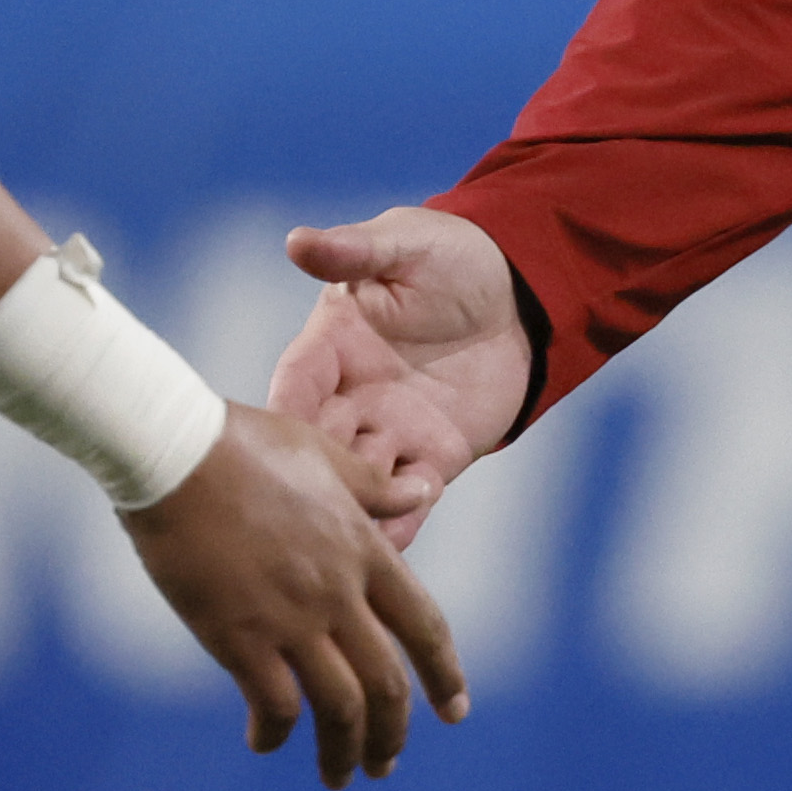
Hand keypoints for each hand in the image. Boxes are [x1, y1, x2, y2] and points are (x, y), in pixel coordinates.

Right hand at [118, 403, 466, 781]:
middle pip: (387, 684)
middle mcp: (338, 592)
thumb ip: (374, 487)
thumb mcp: (324, 457)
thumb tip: (425, 489)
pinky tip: (264, 741)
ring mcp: (292, 618)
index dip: (444, 674)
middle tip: (384, 764)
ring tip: (338, 776)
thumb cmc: (242, 445)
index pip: (423, 626)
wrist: (175, 452)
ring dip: (344, 752)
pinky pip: (276, 706)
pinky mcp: (240, 636)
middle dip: (392, 734)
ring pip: (341, 707)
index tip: (455, 710)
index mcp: (363, 549)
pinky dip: (276, 733)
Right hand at [272, 205, 534, 550]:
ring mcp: (391, 430)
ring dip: (352, 513)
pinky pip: (408, 498)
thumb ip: (356, 251)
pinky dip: (398, 523)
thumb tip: (299, 241)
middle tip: (305, 516)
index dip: (284, 414)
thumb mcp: (404, 243)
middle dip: (313, 480)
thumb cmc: (452, 256)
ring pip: (360, 482)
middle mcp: (352, 395)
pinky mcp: (434, 455)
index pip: (295, 383)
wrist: (518, 292)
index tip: (273, 445)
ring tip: (346, 545)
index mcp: (332, 344)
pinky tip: (390, 549)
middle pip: (320, 445)